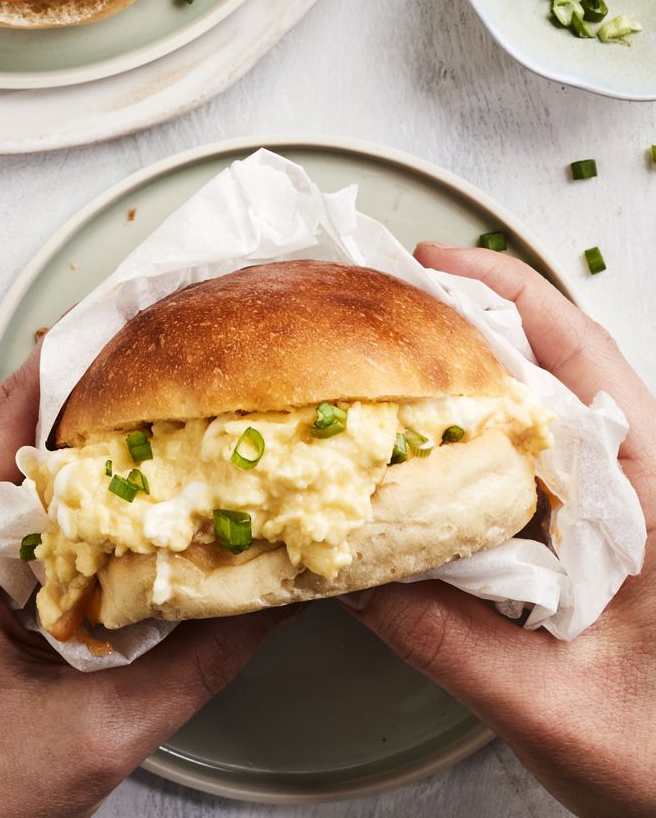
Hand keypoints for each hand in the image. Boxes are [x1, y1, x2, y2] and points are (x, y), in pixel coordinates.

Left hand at [0, 350, 291, 817]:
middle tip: (176, 360)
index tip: (161, 317)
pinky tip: (92, 473)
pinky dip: (35, 459)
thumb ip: (201, 654)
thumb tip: (276, 587)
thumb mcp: (102, 735)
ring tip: (148, 410)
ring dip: (66, 419)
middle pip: (6, 408)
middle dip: (96, 383)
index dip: (98, 357)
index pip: (22, 410)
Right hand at [342, 243, 654, 817]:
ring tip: (375, 359)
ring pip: (536, 415)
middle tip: (368, 297)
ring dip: (459, 379)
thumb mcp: (555, 711)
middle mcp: (642, 487)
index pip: (584, 359)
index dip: (504, 294)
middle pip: (552, 368)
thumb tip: (344, 570)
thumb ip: (450, 641)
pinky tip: (411, 451)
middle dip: (461, 321)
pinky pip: (522, 470)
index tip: (425, 259)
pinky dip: (463, 442)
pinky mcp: (592, 545)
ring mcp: (619, 514)